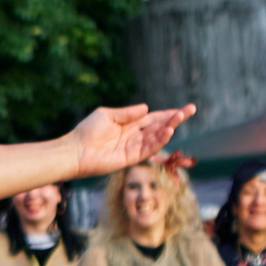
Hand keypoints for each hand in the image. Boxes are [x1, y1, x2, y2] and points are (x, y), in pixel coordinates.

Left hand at [66, 104, 196, 179]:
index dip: (168, 114)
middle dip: (175, 119)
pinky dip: (159, 141)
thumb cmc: (87, 131)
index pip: (153, 118)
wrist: (75, 150)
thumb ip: (128, 113)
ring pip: (156, 137)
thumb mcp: (108, 115)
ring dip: (169, 128)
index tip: (184, 109)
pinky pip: (149, 149)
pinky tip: (168, 131)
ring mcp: (134, 148)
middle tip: (191, 110)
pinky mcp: (131, 158)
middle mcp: (134, 136)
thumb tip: (146, 107)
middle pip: (159, 127)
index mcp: (129, 125)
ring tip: (179, 118)